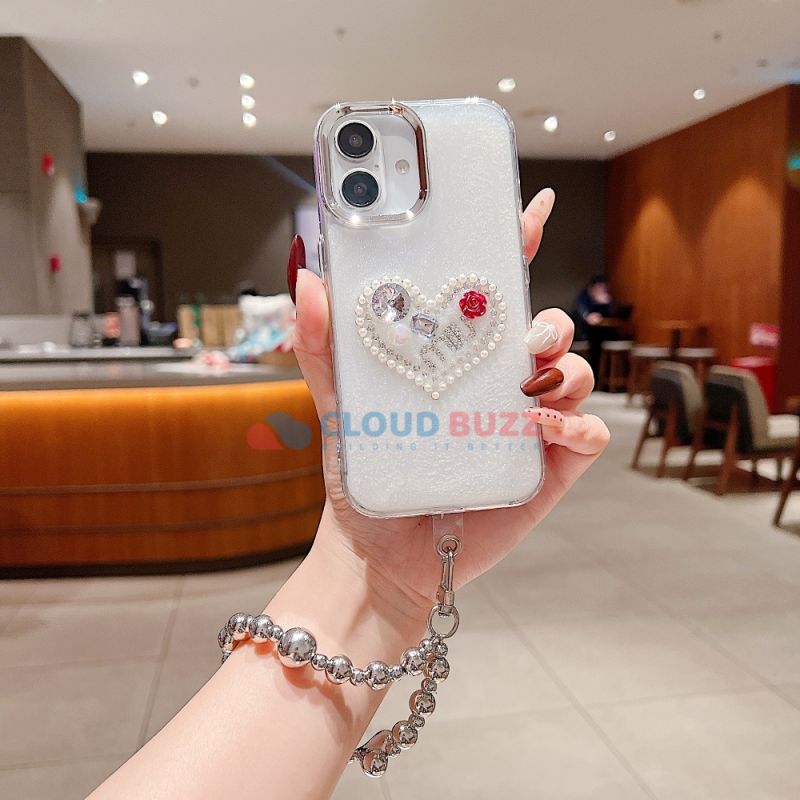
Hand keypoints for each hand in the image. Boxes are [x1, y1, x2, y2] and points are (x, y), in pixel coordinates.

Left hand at [292, 188, 609, 620]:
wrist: (378, 554)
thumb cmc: (365, 476)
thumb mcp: (340, 405)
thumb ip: (323, 345)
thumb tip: (308, 279)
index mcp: (458, 362)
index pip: (492, 297)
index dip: (515, 248)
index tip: (529, 208)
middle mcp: (497, 387)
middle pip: (545, 328)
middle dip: (548, 316)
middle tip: (521, 327)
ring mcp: (525, 427)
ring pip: (573, 373)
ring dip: (564, 365)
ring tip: (527, 382)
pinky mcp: (546, 470)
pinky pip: (586, 435)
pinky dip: (576, 424)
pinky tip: (540, 429)